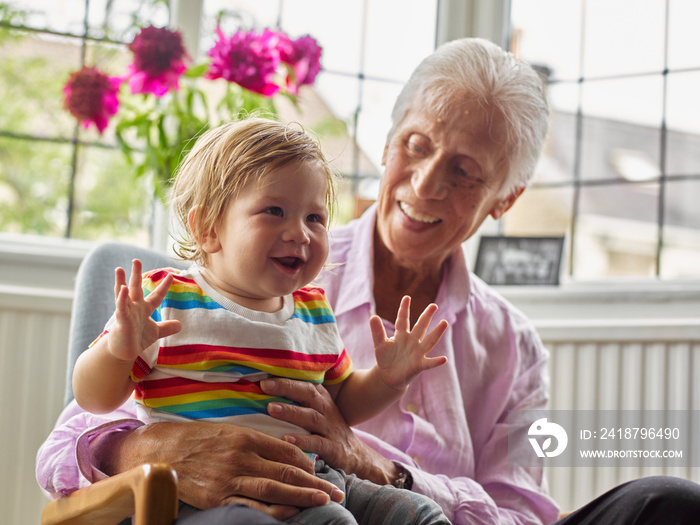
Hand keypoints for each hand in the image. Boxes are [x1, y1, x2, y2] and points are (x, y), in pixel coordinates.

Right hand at [95, 420, 344, 519]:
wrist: (157, 452)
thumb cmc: (193, 438)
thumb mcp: (225, 430)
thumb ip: (252, 440)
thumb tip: (281, 450)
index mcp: (244, 436)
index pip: (286, 451)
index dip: (306, 462)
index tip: (320, 470)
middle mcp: (241, 456)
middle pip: (286, 471)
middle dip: (315, 482)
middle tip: (337, 491)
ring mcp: (229, 478)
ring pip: (275, 489)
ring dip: (303, 496)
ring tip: (324, 501)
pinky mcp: (217, 498)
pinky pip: (251, 506)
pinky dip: (273, 510)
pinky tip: (290, 513)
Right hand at [107, 259, 180, 361]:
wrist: (124, 352)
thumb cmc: (137, 339)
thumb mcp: (155, 332)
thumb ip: (166, 327)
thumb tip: (180, 325)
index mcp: (144, 309)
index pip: (156, 296)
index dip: (163, 286)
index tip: (170, 275)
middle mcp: (135, 308)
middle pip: (136, 288)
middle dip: (136, 274)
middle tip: (136, 260)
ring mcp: (127, 313)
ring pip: (123, 295)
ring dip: (121, 282)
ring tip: (119, 269)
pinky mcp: (121, 321)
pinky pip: (121, 308)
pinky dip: (122, 299)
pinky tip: (122, 289)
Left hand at [261, 378, 400, 485]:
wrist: (355, 455)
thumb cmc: (326, 429)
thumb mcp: (316, 410)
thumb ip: (296, 400)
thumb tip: (263, 391)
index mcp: (320, 398)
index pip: (303, 382)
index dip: (286, 377)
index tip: (265, 373)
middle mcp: (325, 409)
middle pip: (307, 393)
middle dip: (286, 387)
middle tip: (265, 385)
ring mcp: (329, 428)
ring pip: (310, 416)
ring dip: (291, 411)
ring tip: (271, 408)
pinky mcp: (332, 447)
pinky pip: (317, 442)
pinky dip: (302, 440)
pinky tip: (287, 439)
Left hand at [369, 295, 447, 390]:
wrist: (389, 376)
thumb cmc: (386, 358)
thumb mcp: (379, 344)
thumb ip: (377, 331)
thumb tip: (373, 316)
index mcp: (401, 335)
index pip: (403, 320)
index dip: (404, 309)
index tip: (407, 297)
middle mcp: (412, 341)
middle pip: (421, 326)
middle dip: (426, 316)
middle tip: (433, 305)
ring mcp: (417, 353)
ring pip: (429, 341)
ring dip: (437, 333)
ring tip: (445, 322)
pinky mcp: (419, 365)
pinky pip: (429, 363)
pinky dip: (436, 361)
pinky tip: (444, 359)